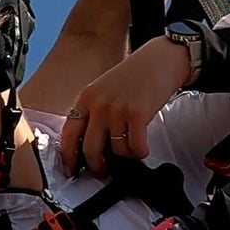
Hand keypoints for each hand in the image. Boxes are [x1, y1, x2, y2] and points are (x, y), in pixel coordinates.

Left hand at [60, 35, 193, 174]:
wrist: (161, 59)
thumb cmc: (135, 74)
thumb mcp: (104, 89)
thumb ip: (94, 111)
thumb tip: (88, 143)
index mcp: (86, 98)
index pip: (68, 133)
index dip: (68, 156)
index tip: (71, 169)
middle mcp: (99, 104)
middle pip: (89, 148)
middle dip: (97, 165)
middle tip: (104, 170)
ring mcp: (118, 110)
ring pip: (116, 150)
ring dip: (125, 156)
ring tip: (132, 149)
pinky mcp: (138, 114)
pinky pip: (135, 147)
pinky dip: (140, 152)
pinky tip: (142, 148)